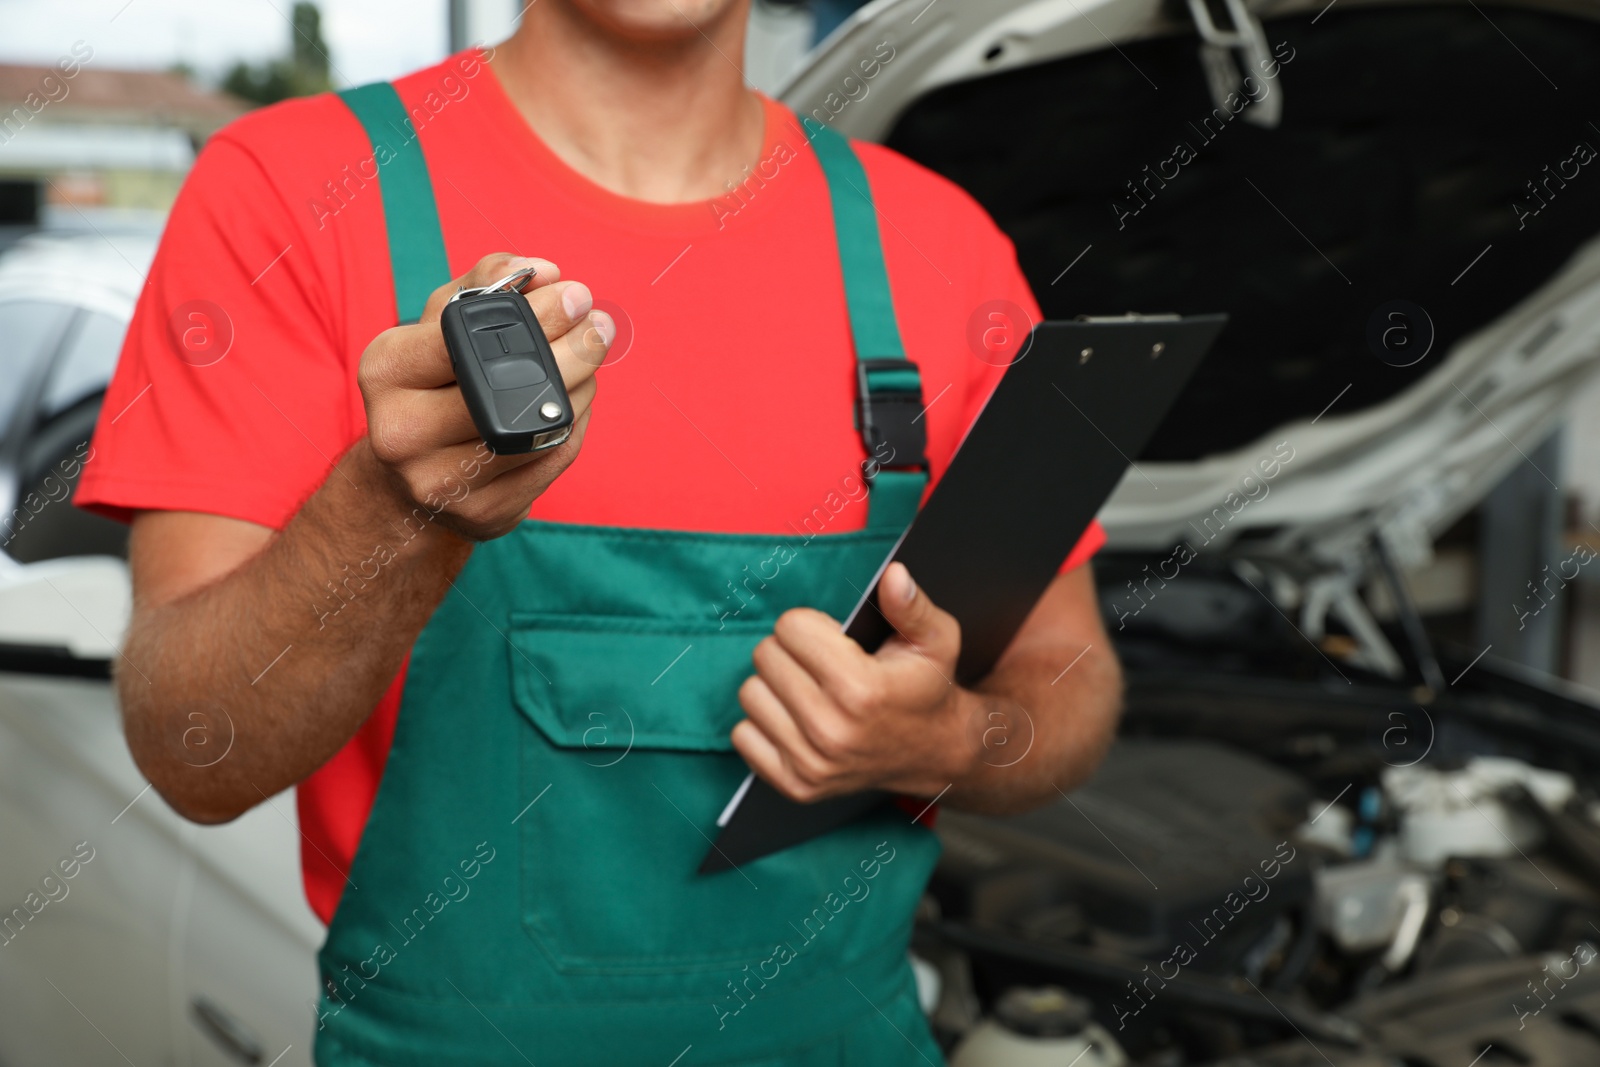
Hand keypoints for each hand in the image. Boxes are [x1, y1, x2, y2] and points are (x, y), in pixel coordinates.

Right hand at [358, 252, 609, 540]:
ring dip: (581, 385)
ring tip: (590, 356)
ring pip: (540, 426)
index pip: (465, 337)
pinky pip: (553, 460)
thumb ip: (483, 286)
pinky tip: (576, 400)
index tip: (573, 293)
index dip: (530, 314)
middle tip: (600, 325)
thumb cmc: (430, 383)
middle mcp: (403, 434)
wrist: (406, 480)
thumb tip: (542, 271)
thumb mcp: (438, 325)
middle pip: (507, 388)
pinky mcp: (485, 515)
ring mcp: (442, 482)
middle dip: (571, 351)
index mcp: (385, 374)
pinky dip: (574, 424)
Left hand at [733, 563, 977, 801]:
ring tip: (810, 690)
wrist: (934, 754)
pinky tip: (798, 720)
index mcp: (861, 688)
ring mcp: (812, 763)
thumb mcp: (936, 639)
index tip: (833, 638)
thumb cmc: (927, 687)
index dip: (811, 625)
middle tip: (821, 664)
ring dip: (775, 685)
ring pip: (750, 693)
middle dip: (791, 650)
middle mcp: (832, 730)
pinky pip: (743, 736)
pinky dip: (764, 723)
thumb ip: (911, 605)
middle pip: (765, 656)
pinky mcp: (796, 785)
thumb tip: (893, 574)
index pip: (791, 627)